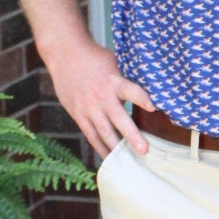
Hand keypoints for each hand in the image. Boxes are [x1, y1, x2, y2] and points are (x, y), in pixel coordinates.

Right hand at [44, 37, 152, 158]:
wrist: (65, 56)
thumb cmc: (95, 59)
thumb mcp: (115, 62)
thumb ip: (129, 77)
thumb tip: (152, 87)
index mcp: (113, 81)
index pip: (131, 90)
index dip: (142, 98)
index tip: (153, 107)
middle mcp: (101, 96)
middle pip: (118, 119)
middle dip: (131, 136)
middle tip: (143, 150)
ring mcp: (88, 108)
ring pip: (103, 132)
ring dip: (116, 148)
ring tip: (128, 162)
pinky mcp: (78, 115)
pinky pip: (91, 135)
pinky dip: (100, 148)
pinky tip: (109, 158)